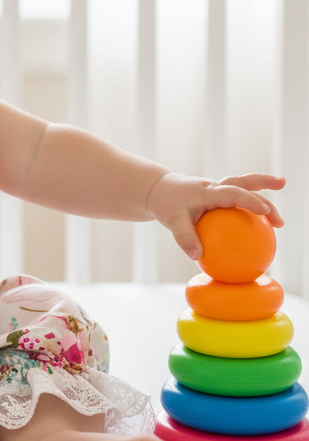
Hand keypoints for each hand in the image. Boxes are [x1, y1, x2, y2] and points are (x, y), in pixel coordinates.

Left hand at [146, 172, 284, 260]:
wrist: (158, 191)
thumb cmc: (165, 203)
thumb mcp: (171, 220)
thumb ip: (184, 237)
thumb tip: (198, 257)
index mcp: (208, 190)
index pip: (232, 192)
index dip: (249, 200)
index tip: (264, 212)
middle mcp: (216, 187)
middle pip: (244, 182)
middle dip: (265, 184)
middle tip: (282, 192)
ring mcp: (219, 190)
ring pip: (245, 188)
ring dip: (264, 192)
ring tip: (280, 215)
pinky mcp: (219, 197)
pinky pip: (239, 202)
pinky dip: (252, 210)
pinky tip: (261, 229)